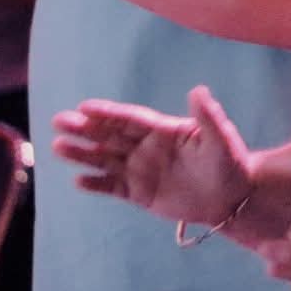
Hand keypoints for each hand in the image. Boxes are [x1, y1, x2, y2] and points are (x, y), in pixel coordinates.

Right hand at [50, 85, 253, 223]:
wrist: (233, 199)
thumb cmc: (230, 164)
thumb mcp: (221, 140)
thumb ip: (208, 117)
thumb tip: (198, 90)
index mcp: (162, 130)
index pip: (129, 118)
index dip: (107, 113)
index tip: (84, 107)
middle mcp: (146, 147)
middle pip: (110, 136)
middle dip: (85, 129)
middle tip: (59, 121)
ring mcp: (141, 170)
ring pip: (106, 159)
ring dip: (82, 154)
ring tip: (57, 147)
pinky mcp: (140, 193)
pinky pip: (113, 187)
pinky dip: (96, 184)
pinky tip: (78, 180)